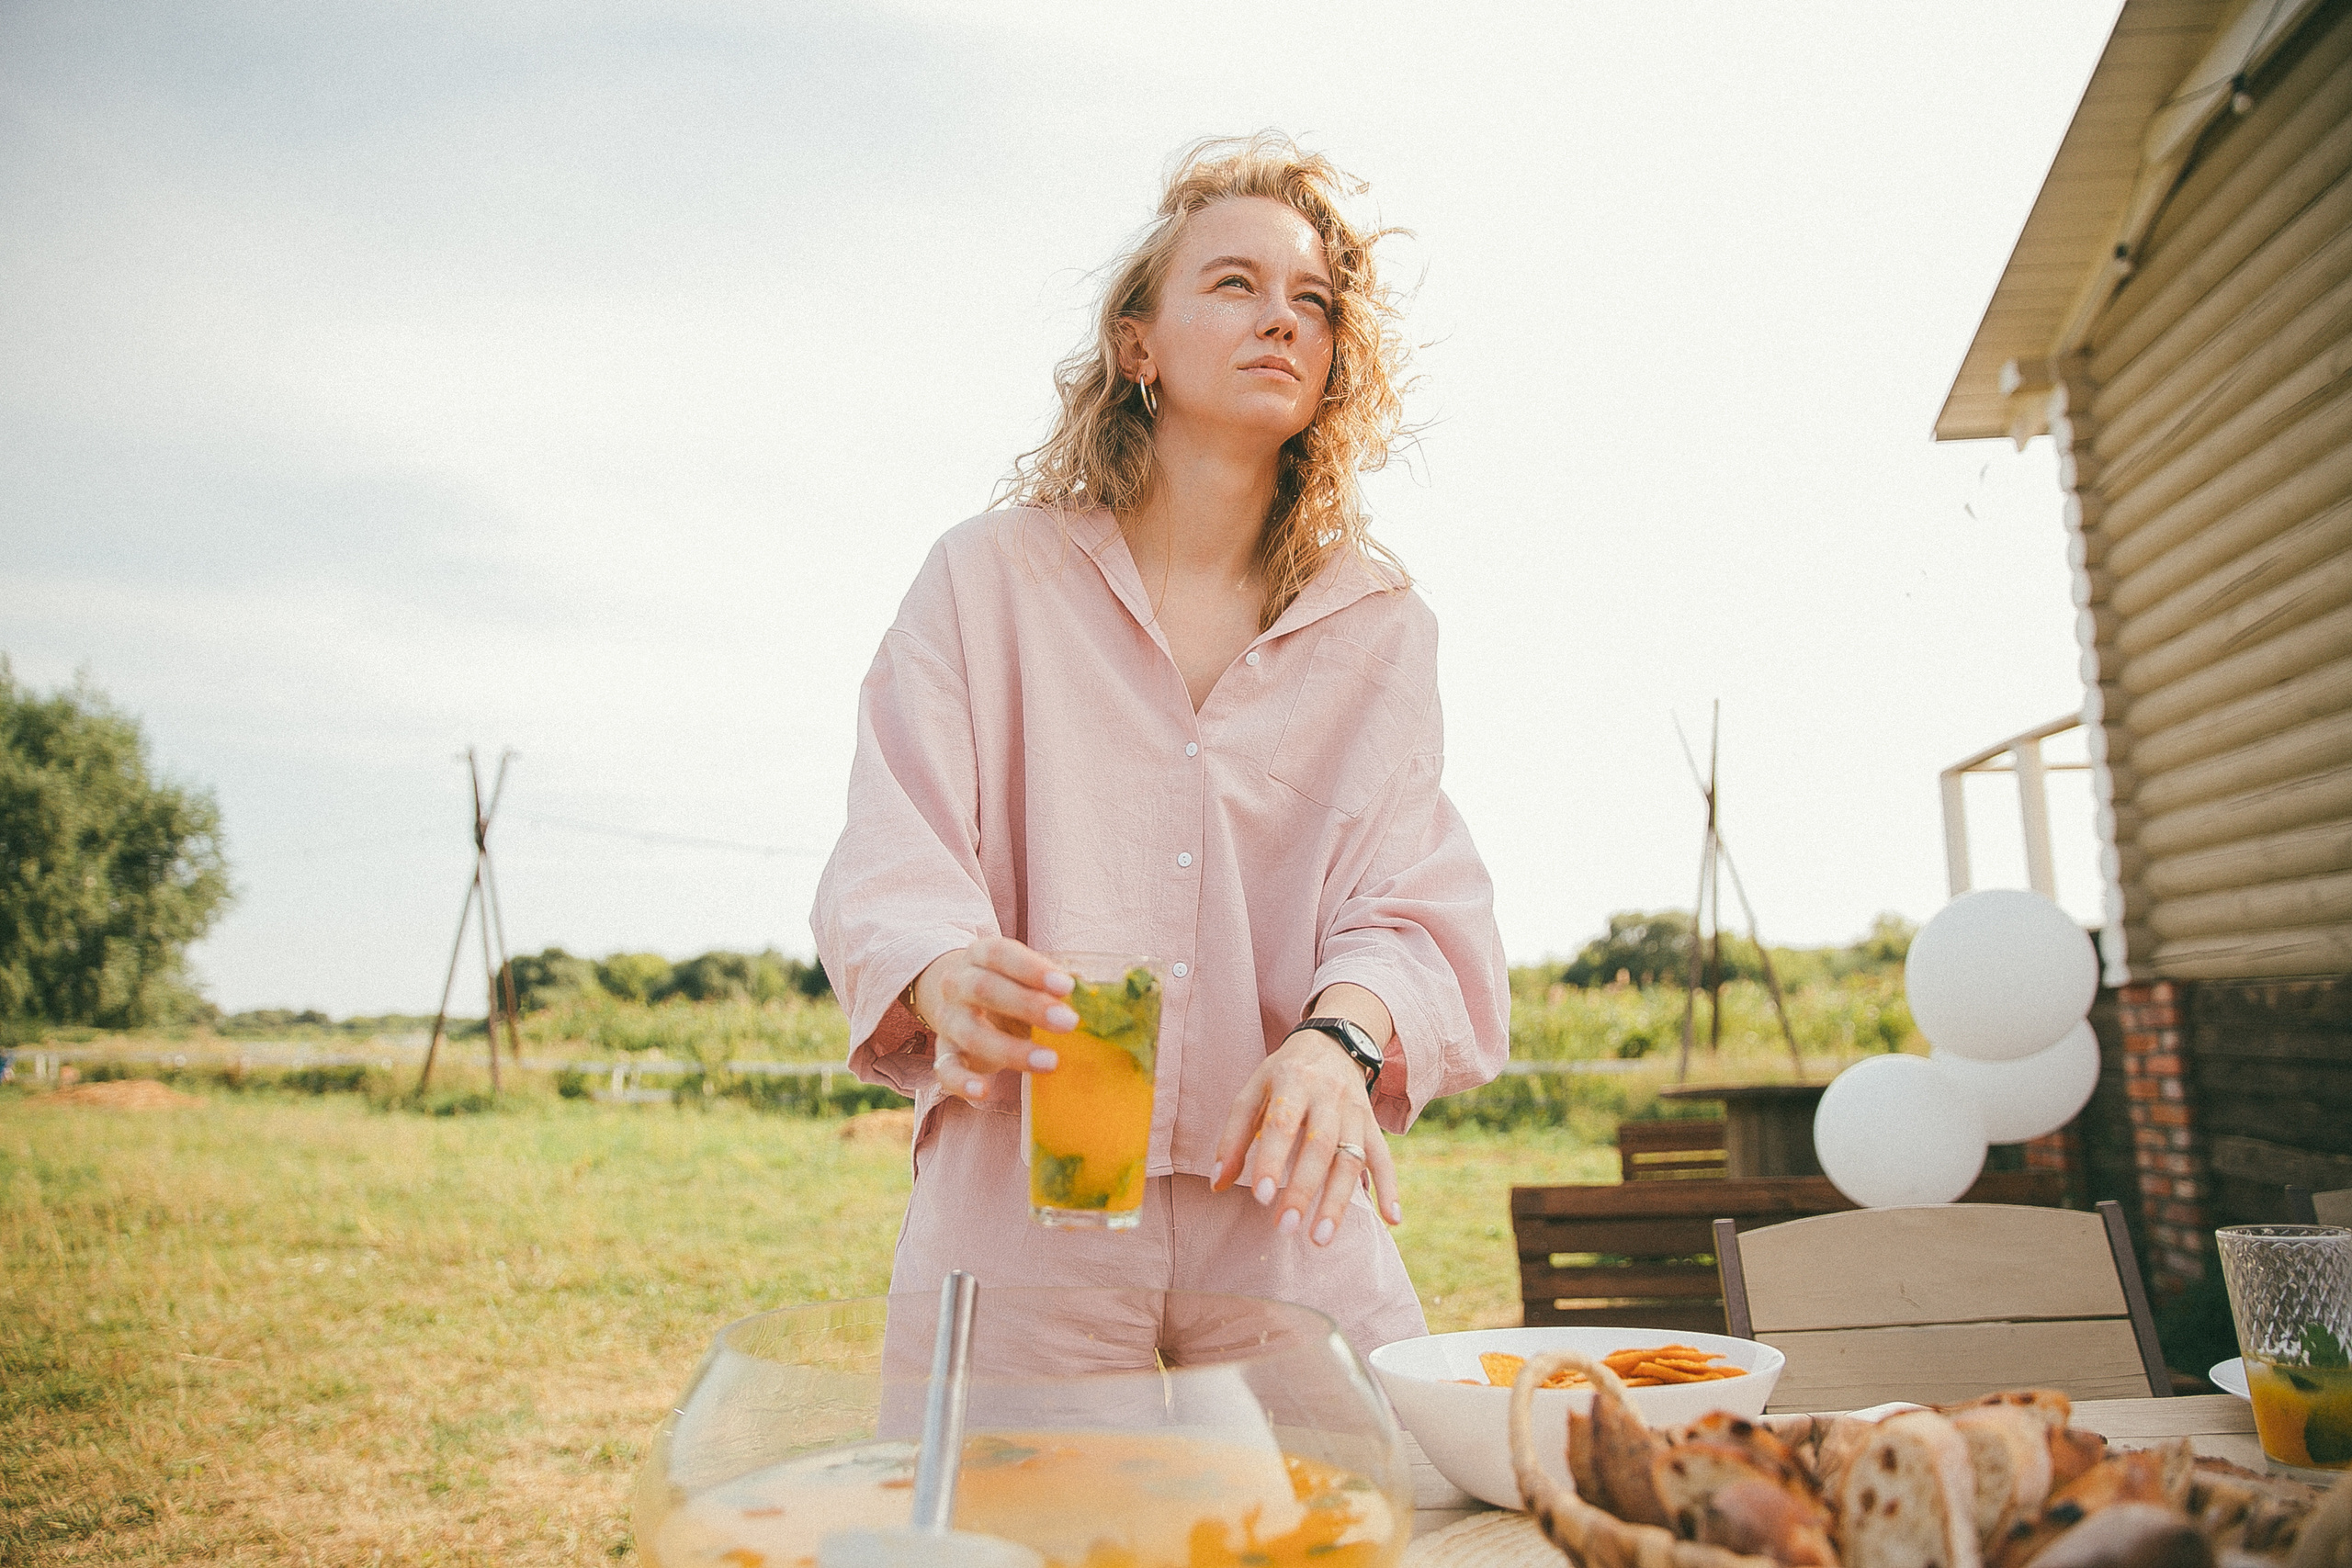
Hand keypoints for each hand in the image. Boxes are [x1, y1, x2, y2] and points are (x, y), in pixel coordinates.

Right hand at [910, 937, 1076, 1101]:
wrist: (959, 999)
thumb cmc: (1007, 984)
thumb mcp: (1026, 976)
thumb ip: (1053, 983)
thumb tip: (1092, 990)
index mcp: (979, 955)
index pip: (1000, 954)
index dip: (1033, 969)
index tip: (1067, 987)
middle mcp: (957, 984)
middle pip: (985, 990)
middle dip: (1029, 1006)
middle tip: (1069, 1023)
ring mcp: (948, 1020)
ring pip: (971, 1033)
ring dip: (1011, 1049)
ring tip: (1050, 1061)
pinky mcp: (944, 1053)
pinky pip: (945, 1070)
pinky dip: (962, 1083)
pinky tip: (984, 1092)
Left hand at [1211, 1030, 1403, 1243]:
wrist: (1334, 1042)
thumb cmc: (1283, 1074)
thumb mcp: (1253, 1090)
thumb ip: (1234, 1136)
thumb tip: (1217, 1183)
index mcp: (1292, 1082)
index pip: (1282, 1123)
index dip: (1271, 1159)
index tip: (1260, 1196)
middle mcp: (1328, 1096)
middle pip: (1320, 1146)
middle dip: (1303, 1189)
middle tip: (1286, 1228)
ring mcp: (1355, 1111)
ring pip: (1350, 1159)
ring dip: (1338, 1201)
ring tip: (1321, 1238)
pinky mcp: (1372, 1125)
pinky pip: (1384, 1157)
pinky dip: (1390, 1188)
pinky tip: (1391, 1219)